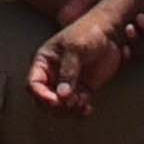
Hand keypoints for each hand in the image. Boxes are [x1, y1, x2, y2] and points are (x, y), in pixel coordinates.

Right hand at [28, 0, 143, 111]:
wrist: (109, 32)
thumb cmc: (87, 33)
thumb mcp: (75, 49)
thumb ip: (68, 72)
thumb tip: (63, 96)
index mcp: (44, 62)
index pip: (33, 84)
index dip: (41, 96)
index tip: (56, 101)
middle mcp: (53, 74)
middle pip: (44, 99)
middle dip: (55, 107)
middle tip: (70, 105)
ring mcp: (68, 82)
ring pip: (60, 106)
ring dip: (69, 111)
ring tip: (81, 106)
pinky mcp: (83, 88)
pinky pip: (76, 106)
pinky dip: (80, 111)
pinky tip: (88, 108)